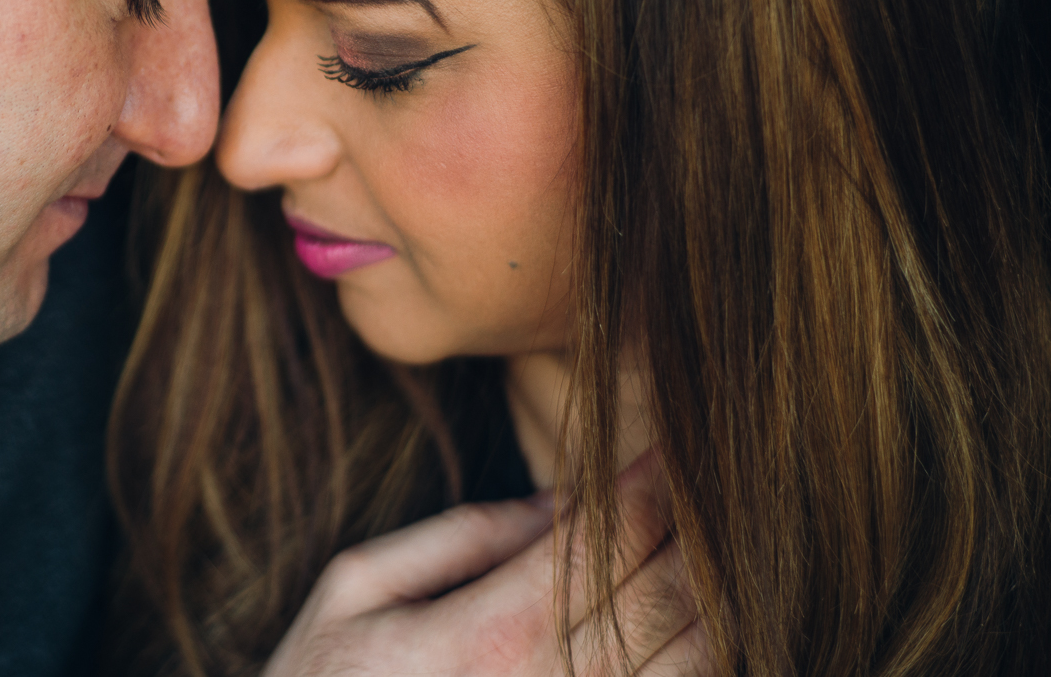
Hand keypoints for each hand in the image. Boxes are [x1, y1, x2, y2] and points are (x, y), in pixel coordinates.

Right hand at [264, 450, 710, 676]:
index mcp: (484, 638)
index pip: (600, 538)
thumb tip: (554, 502)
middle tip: (727, 471)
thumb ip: (458, 540)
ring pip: (700, 659)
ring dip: (724, 592)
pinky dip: (711, 656)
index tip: (679, 435)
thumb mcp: (354, 593)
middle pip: (667, 594)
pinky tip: (708, 619)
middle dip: (703, 522)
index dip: (651, 479)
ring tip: (735, 538)